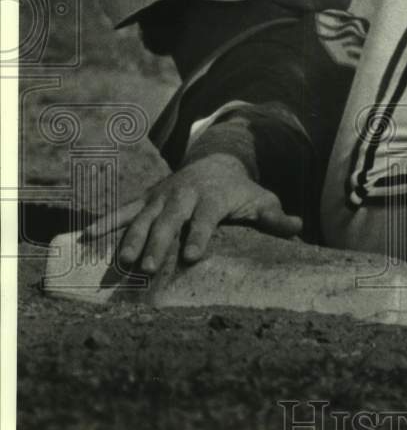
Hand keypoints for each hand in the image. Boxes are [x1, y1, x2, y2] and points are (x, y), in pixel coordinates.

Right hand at [85, 154, 301, 273]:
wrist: (217, 162)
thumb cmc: (242, 191)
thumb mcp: (262, 200)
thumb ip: (276, 218)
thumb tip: (298, 228)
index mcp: (213, 198)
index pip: (205, 219)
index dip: (198, 236)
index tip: (191, 257)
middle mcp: (185, 195)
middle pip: (170, 220)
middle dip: (158, 242)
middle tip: (146, 267)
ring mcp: (163, 196)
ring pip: (144, 217)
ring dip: (132, 238)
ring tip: (123, 263)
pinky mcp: (147, 198)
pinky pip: (124, 210)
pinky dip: (105, 222)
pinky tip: (85, 237)